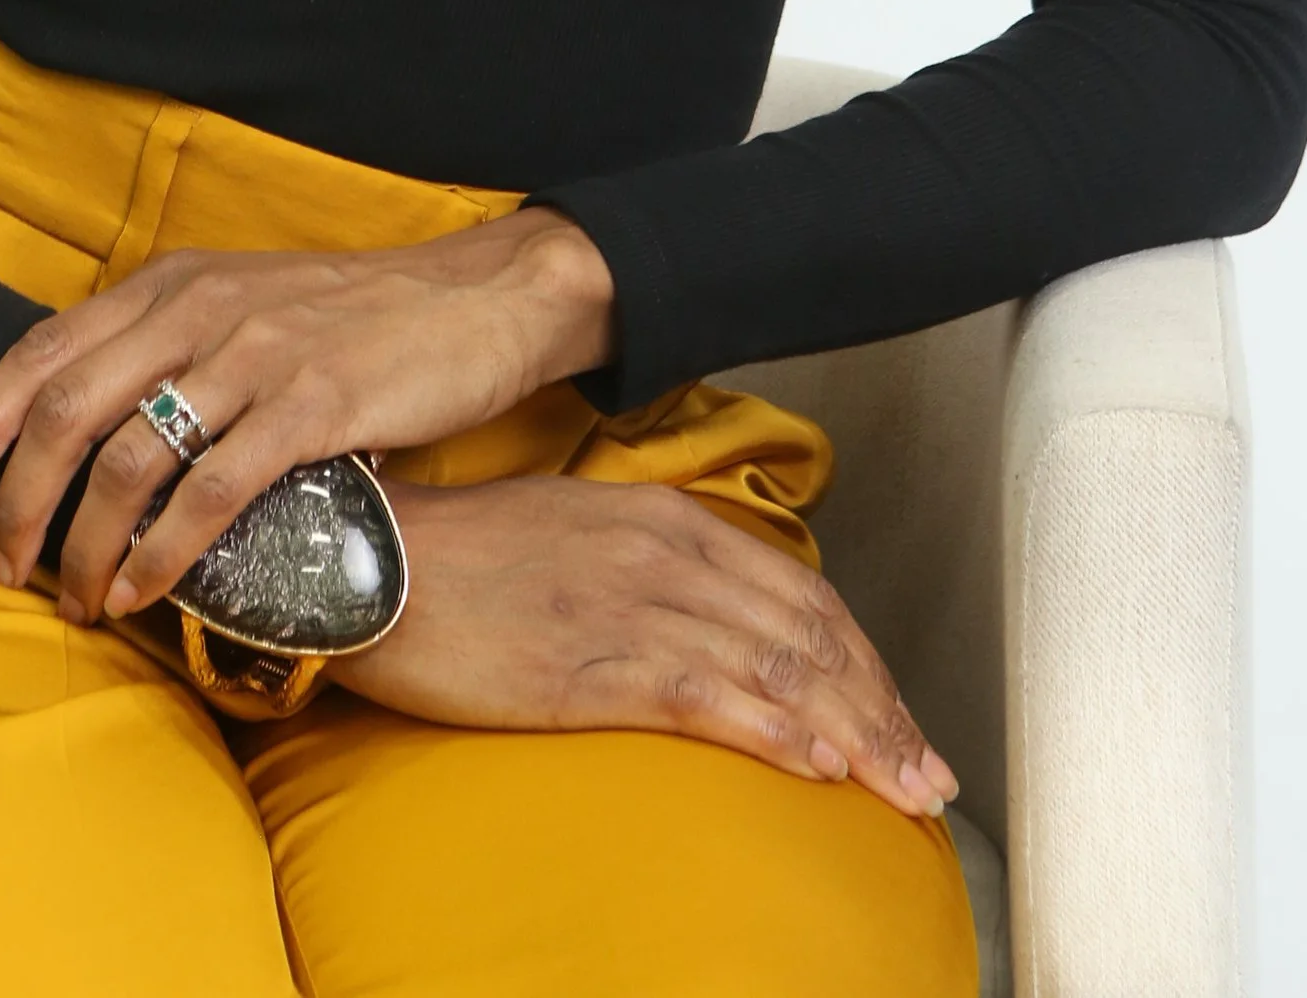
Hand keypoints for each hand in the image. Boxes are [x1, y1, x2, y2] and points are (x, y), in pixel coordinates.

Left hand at [0, 213, 616, 614]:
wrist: (476, 300)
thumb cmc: (355, 316)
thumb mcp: (246, 302)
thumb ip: (171, 345)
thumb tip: (93, 426)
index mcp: (172, 282)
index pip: (42, 349)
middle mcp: (197, 308)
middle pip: (63, 410)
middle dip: (17, 503)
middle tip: (6, 572)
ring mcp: (252, 354)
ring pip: (126, 458)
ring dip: (84, 545)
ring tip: (78, 602)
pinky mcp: (311, 405)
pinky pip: (211, 491)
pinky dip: (163, 552)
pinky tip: (146, 593)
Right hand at [346, 475, 958, 821]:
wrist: (375, 561)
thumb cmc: (469, 556)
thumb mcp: (583, 535)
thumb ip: (657, 569)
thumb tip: (720, 628)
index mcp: (666, 518)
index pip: (802, 595)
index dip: (866, 665)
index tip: (905, 721)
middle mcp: (664, 554)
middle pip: (807, 638)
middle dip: (881, 710)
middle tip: (930, 776)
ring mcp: (630, 605)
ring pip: (774, 670)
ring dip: (854, 734)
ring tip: (902, 789)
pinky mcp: (590, 663)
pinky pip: (704, 697)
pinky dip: (773, 732)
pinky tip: (816, 766)